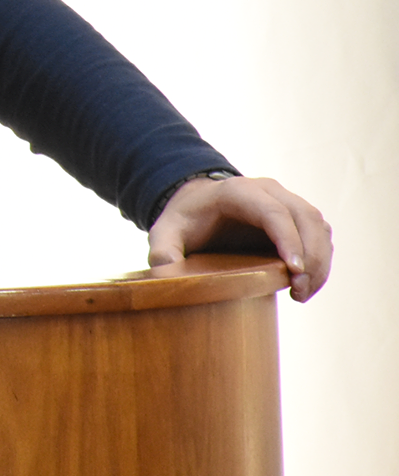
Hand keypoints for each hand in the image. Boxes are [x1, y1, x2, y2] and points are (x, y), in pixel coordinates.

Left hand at [147, 174, 332, 301]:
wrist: (198, 206)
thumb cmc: (185, 220)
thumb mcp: (166, 232)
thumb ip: (163, 250)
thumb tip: (166, 273)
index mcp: (238, 191)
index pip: (273, 211)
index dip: (288, 239)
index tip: (294, 270)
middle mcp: (268, 191)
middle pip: (304, 217)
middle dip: (310, 255)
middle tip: (300, 290)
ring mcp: (286, 201)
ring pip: (318, 226)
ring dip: (320, 260)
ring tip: (302, 292)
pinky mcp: (296, 216)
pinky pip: (320, 235)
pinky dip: (321, 259)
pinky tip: (306, 284)